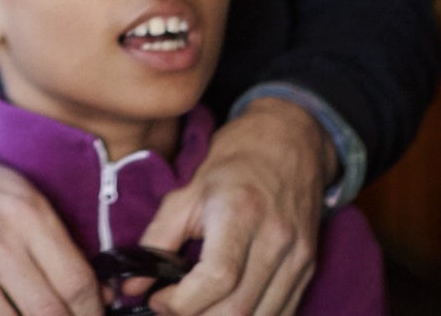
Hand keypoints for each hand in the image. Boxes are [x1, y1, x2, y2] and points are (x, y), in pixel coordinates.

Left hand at [141, 98, 331, 315]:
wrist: (290, 142)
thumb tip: (130, 286)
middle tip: (169, 308)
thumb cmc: (235, 162)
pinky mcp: (309, 268)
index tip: (157, 299)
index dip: (182, 301)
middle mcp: (277, 238)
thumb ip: (156, 239)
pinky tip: (224, 308)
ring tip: (195, 310)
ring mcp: (299, 256)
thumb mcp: (187, 191)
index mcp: (242, 212)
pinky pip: (281, 313)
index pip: (217, 278)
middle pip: (238, 308)